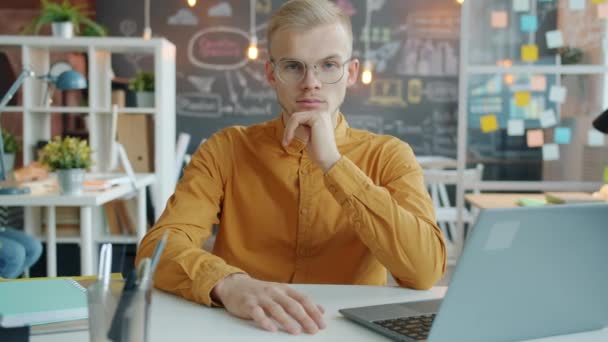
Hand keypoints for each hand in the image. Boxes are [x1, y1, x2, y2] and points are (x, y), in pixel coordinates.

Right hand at [211, 273, 325, 333]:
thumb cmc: (260, 291)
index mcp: (284, 289)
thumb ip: (300, 301)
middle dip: (304, 318)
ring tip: (296, 331)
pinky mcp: (248, 304)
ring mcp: (261, 297)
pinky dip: (265, 321)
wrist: (235, 285)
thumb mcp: (282, 293)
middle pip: (292, 305)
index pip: (303, 299)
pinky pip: (257, 313)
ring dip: (287, 320)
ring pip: (276, 309)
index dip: (314, 311)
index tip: (322, 324)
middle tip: (313, 330)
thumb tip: (321, 310)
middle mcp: (274, 292)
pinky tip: (271, 329)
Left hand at [282, 111, 340, 171]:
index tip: (287, 141)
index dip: (291, 127)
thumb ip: (302, 125)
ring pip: (295, 117)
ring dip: (288, 130)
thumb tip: (291, 118)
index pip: (300, 116)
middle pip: (297, 115)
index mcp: (321, 114)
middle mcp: (322, 111)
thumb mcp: (307, 134)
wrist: (328, 159)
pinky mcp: (316, 117)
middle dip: (288, 129)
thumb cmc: (318, 150)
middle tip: (285, 143)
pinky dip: (289, 130)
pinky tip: (289, 140)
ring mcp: (320, 112)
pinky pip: (296, 119)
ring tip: (286, 142)